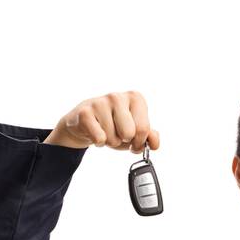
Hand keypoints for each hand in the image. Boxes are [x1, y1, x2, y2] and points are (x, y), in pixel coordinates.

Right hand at [44, 90, 160, 152]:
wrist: (84, 122)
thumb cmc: (113, 125)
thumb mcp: (135, 131)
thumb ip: (149, 136)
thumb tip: (154, 143)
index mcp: (135, 98)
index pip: (144, 129)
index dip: (139, 142)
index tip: (133, 140)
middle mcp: (118, 96)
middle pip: (129, 133)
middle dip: (123, 141)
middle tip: (117, 134)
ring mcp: (100, 102)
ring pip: (113, 138)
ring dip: (109, 142)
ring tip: (104, 131)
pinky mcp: (85, 113)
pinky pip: (99, 138)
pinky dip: (98, 142)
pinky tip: (95, 132)